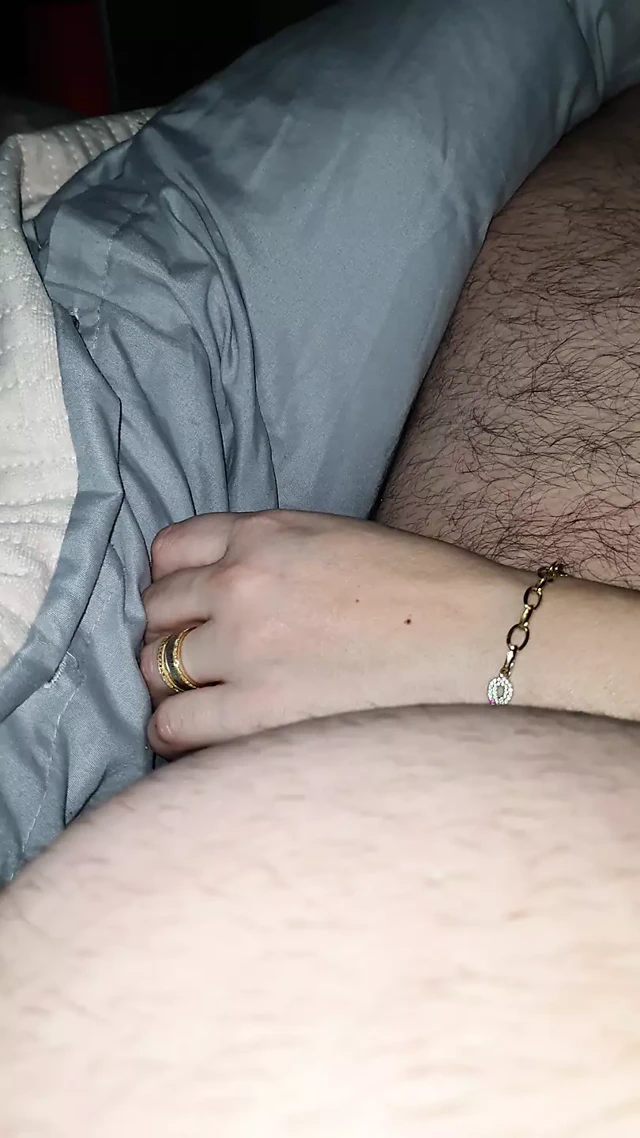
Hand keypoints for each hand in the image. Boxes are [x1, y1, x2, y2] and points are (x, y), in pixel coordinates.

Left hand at [140, 510, 511, 757]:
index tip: (188, 607)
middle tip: (198, 658)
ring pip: (152, 667)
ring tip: (199, 699)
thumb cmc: (425, 588)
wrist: (477, 637)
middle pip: (154, 610)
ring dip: (169, 683)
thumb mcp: (337, 538)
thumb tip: (228, 588)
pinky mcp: (256, 709)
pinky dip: (175, 732)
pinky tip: (198, 734)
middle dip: (170, 633)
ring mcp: (243, 646)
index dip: (174, 583)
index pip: (169, 550)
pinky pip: (172, 724)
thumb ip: (272, 553)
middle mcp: (240, 582)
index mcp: (263, 533)